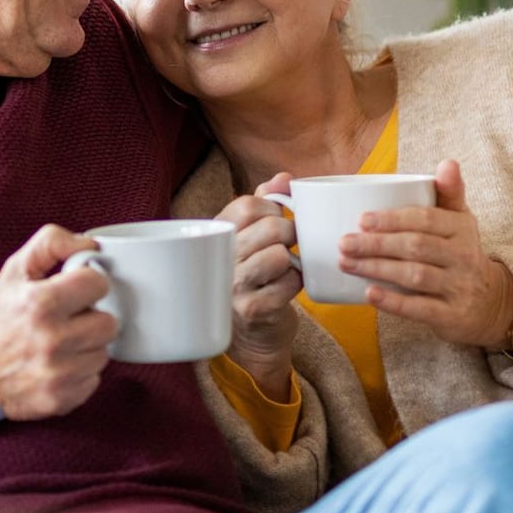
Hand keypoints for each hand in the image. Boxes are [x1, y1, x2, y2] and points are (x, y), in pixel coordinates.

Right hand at [0, 224, 119, 420]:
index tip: (78, 289)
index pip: (98, 284)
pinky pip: (94, 379)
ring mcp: (58, 374)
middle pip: (109, 323)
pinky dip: (81, 372)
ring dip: (88, 347)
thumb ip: (51, 244)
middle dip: (92, 318)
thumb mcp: (15, 270)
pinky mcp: (62, 399)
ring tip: (63, 342)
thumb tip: (91, 245)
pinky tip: (60, 365)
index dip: (89, 283)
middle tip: (71, 319)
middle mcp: (52, 340)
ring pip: (104, 353)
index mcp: (41, 303)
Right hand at [217, 173, 302, 399]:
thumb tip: (283, 177)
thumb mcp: (250, 237)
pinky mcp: (253, 309)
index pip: (247, 204)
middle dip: (290, 232)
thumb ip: (264, 203)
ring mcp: (234, 286)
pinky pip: (289, 283)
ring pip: (280, 255)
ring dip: (292, 260)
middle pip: (269, 227)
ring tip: (286, 266)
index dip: (273, 206)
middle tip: (290, 243)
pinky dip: (296, 283)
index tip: (279, 217)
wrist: (252, 336)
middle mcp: (220, 259)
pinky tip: (287, 287)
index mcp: (216, 235)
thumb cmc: (253, 277)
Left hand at [337, 159, 512, 349]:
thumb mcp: (460, 221)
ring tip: (346, 264)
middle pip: (415, 247)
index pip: (425, 219)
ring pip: (414, 276)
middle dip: (376, 244)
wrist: (493, 303)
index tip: (362, 220)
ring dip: (377, 269)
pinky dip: (393, 302)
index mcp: (461, 228)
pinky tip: (369, 294)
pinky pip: (420, 308)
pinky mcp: (452, 316)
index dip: (392, 219)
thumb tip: (448, 162)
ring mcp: (459, 287)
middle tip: (344, 243)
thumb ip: (449, 192)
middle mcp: (464, 256)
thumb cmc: (461, 253)